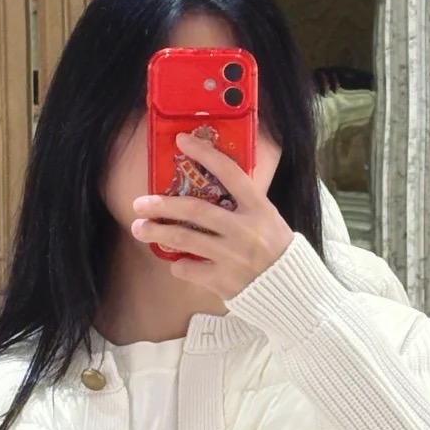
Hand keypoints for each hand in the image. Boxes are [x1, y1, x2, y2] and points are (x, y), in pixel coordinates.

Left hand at [132, 131, 292, 296]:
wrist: (290, 288)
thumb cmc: (276, 249)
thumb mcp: (268, 219)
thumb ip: (242, 204)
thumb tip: (206, 184)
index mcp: (259, 209)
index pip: (231, 173)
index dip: (205, 154)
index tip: (182, 141)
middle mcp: (245, 230)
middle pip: (196, 210)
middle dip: (163, 205)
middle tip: (140, 203)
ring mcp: (233, 256)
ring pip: (185, 239)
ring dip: (158, 232)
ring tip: (139, 228)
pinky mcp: (224, 281)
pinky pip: (190, 269)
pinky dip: (179, 265)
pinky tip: (177, 262)